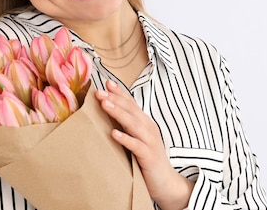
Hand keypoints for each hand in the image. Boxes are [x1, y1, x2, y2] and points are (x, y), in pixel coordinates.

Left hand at [95, 80, 193, 209]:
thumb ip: (128, 128)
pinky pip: (136, 146)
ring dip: (118, 113)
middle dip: (115, 99)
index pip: (132, 104)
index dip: (120, 93)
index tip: (107, 83)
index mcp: (146, 124)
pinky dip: (125, 138)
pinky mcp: (149, 157)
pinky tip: (114, 134)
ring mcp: (150, 142)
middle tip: (99, 91)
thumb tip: (110, 116)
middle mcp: (149, 129)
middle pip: (131, 110)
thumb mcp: (138, 140)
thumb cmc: (148, 161)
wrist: (166, 183)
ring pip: (133, 124)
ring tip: (104, 105)